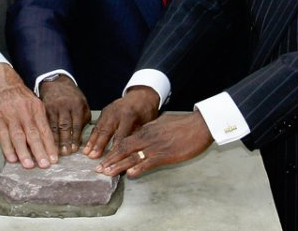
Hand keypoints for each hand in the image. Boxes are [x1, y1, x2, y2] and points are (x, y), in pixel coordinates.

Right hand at [0, 63, 56, 168]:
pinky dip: (8, 148)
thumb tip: (46, 136)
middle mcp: (25, 112)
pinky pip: (3, 135)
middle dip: (40, 151)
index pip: (45, 129)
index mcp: (36, 107)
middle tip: (46, 165)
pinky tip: (12, 158)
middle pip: (34, 134)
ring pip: (19, 137)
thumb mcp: (32, 100)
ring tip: (29, 165)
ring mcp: (10, 115)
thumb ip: (38, 116)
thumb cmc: (16, 91)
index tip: (55, 158)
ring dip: (24, 152)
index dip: (50, 145)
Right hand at [39, 75, 90, 154]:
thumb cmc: (72, 96)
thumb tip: (81, 137)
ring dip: (54, 141)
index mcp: (77, 105)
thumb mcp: (82, 102)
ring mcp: (53, 107)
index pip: (77, 124)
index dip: (75, 138)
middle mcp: (65, 106)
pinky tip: (45, 142)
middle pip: (65, 126)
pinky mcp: (43, 108)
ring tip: (55, 152)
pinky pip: (44, 123)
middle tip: (65, 153)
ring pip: (54, 126)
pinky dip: (45, 134)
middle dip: (65, 141)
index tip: (74, 149)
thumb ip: (83, 118)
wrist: (57, 82)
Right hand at [83, 86, 159, 158]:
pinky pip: (97, 124)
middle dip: (99, 145)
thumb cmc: (145, 112)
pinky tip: (88, 144)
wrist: (141, 95)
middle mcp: (117, 113)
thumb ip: (136, 136)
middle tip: (93, 157)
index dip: (115, 149)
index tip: (110, 161)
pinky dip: (92, 135)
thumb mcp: (146, 124)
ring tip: (86, 152)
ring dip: (92, 141)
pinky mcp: (105, 111)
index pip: (121, 136)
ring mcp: (110, 111)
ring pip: (99, 127)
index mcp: (129, 116)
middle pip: (107, 131)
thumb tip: (130, 154)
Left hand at [96, 110, 213, 177]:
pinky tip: (130, 174)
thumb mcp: (162, 123)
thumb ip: (151, 129)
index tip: (104, 158)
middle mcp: (147, 137)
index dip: (113, 150)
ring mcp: (155, 146)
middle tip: (98, 169)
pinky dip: (138, 168)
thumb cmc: (183, 124)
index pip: (125, 139)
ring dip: (118, 166)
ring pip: (132, 156)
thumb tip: (143, 134)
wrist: (199, 124)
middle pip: (124, 148)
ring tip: (107, 173)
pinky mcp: (165, 154)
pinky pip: (148, 162)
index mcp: (147, 129)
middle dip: (110, 159)